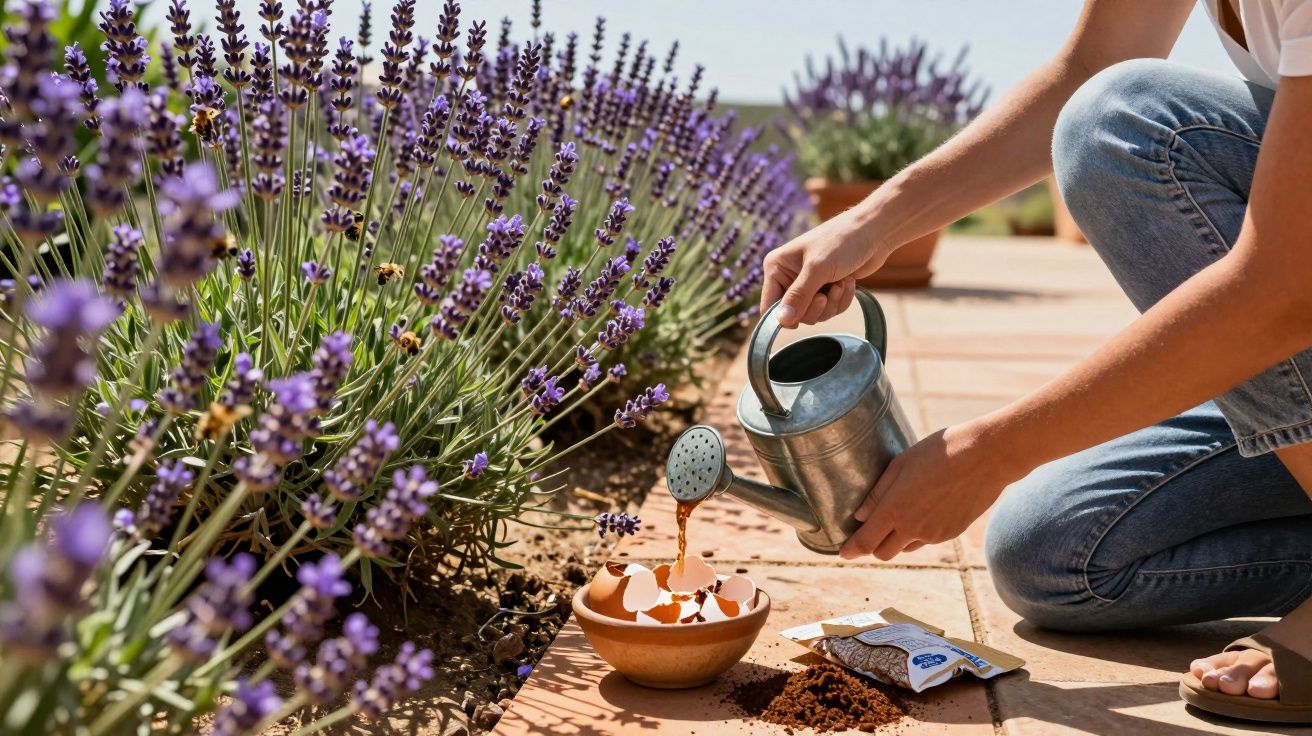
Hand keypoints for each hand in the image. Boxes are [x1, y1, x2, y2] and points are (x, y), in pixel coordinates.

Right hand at [760, 207, 887, 327]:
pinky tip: (848, 282)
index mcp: (777, 266)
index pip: (769, 305)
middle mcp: (789, 276)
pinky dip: (841, 300)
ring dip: (832, 304)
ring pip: (814, 314)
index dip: (784, 316)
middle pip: (794, 314)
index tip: (801, 318)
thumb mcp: (817, 269)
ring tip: (841, 283)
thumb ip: (799, 297)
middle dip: (815, 308)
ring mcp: (809, 283)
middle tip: (826, 296)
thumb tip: (782, 321)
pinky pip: (830, 309)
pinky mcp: (827, 288)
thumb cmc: (842, 241)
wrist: (875, 231)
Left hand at [838, 422, 1023, 560]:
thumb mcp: (901, 464)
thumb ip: (878, 492)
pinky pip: (927, 541)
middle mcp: (914, 528)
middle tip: (871, 528)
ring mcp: (935, 534)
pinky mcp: (952, 534)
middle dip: (873, 545)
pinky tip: (925, 508)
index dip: (851, 550)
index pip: (866, 542)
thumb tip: (860, 515)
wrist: (987, 457)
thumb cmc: (941, 452)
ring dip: (897, 539)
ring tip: (902, 512)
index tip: (843, 553)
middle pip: (883, 553)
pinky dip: (919, 532)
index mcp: (896, 509)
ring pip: (906, 548)